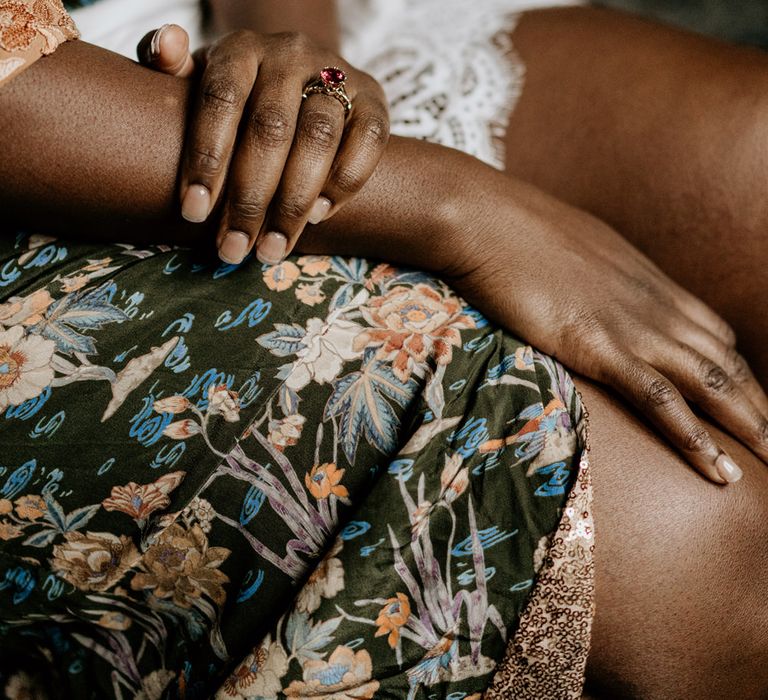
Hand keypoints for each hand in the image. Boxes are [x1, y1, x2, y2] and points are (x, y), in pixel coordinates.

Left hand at [137, 25, 388, 264]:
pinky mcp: (374, 99)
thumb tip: (165, 48)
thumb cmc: (236, 91)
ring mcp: (337, 74)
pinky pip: (368, 141)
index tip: (193, 214)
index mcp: (241, 49)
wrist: (300, 74)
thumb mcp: (197, 75)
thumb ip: (170, 63)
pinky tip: (318, 216)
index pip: (222, 100)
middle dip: (251, 198)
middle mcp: (290, 55)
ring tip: (273, 248)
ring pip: (319, 138)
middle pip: (271, 128)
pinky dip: (345, 182)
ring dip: (295, 202)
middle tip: (234, 249)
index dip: (207, 158)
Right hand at [448, 178, 767, 483]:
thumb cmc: (518, 230)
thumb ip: (596, 275)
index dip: (738, 373)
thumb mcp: (573, 249)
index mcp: (650, 280)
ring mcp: (631, 325)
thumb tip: (588, 289)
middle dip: (759, 407)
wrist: (488, 218)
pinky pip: (659, 398)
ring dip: (747, 427)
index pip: (715, 334)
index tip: (748, 404)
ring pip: (709, 383)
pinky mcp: (599, 345)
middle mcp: (655, 304)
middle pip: (726, 363)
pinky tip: (716, 467)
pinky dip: (692, 435)